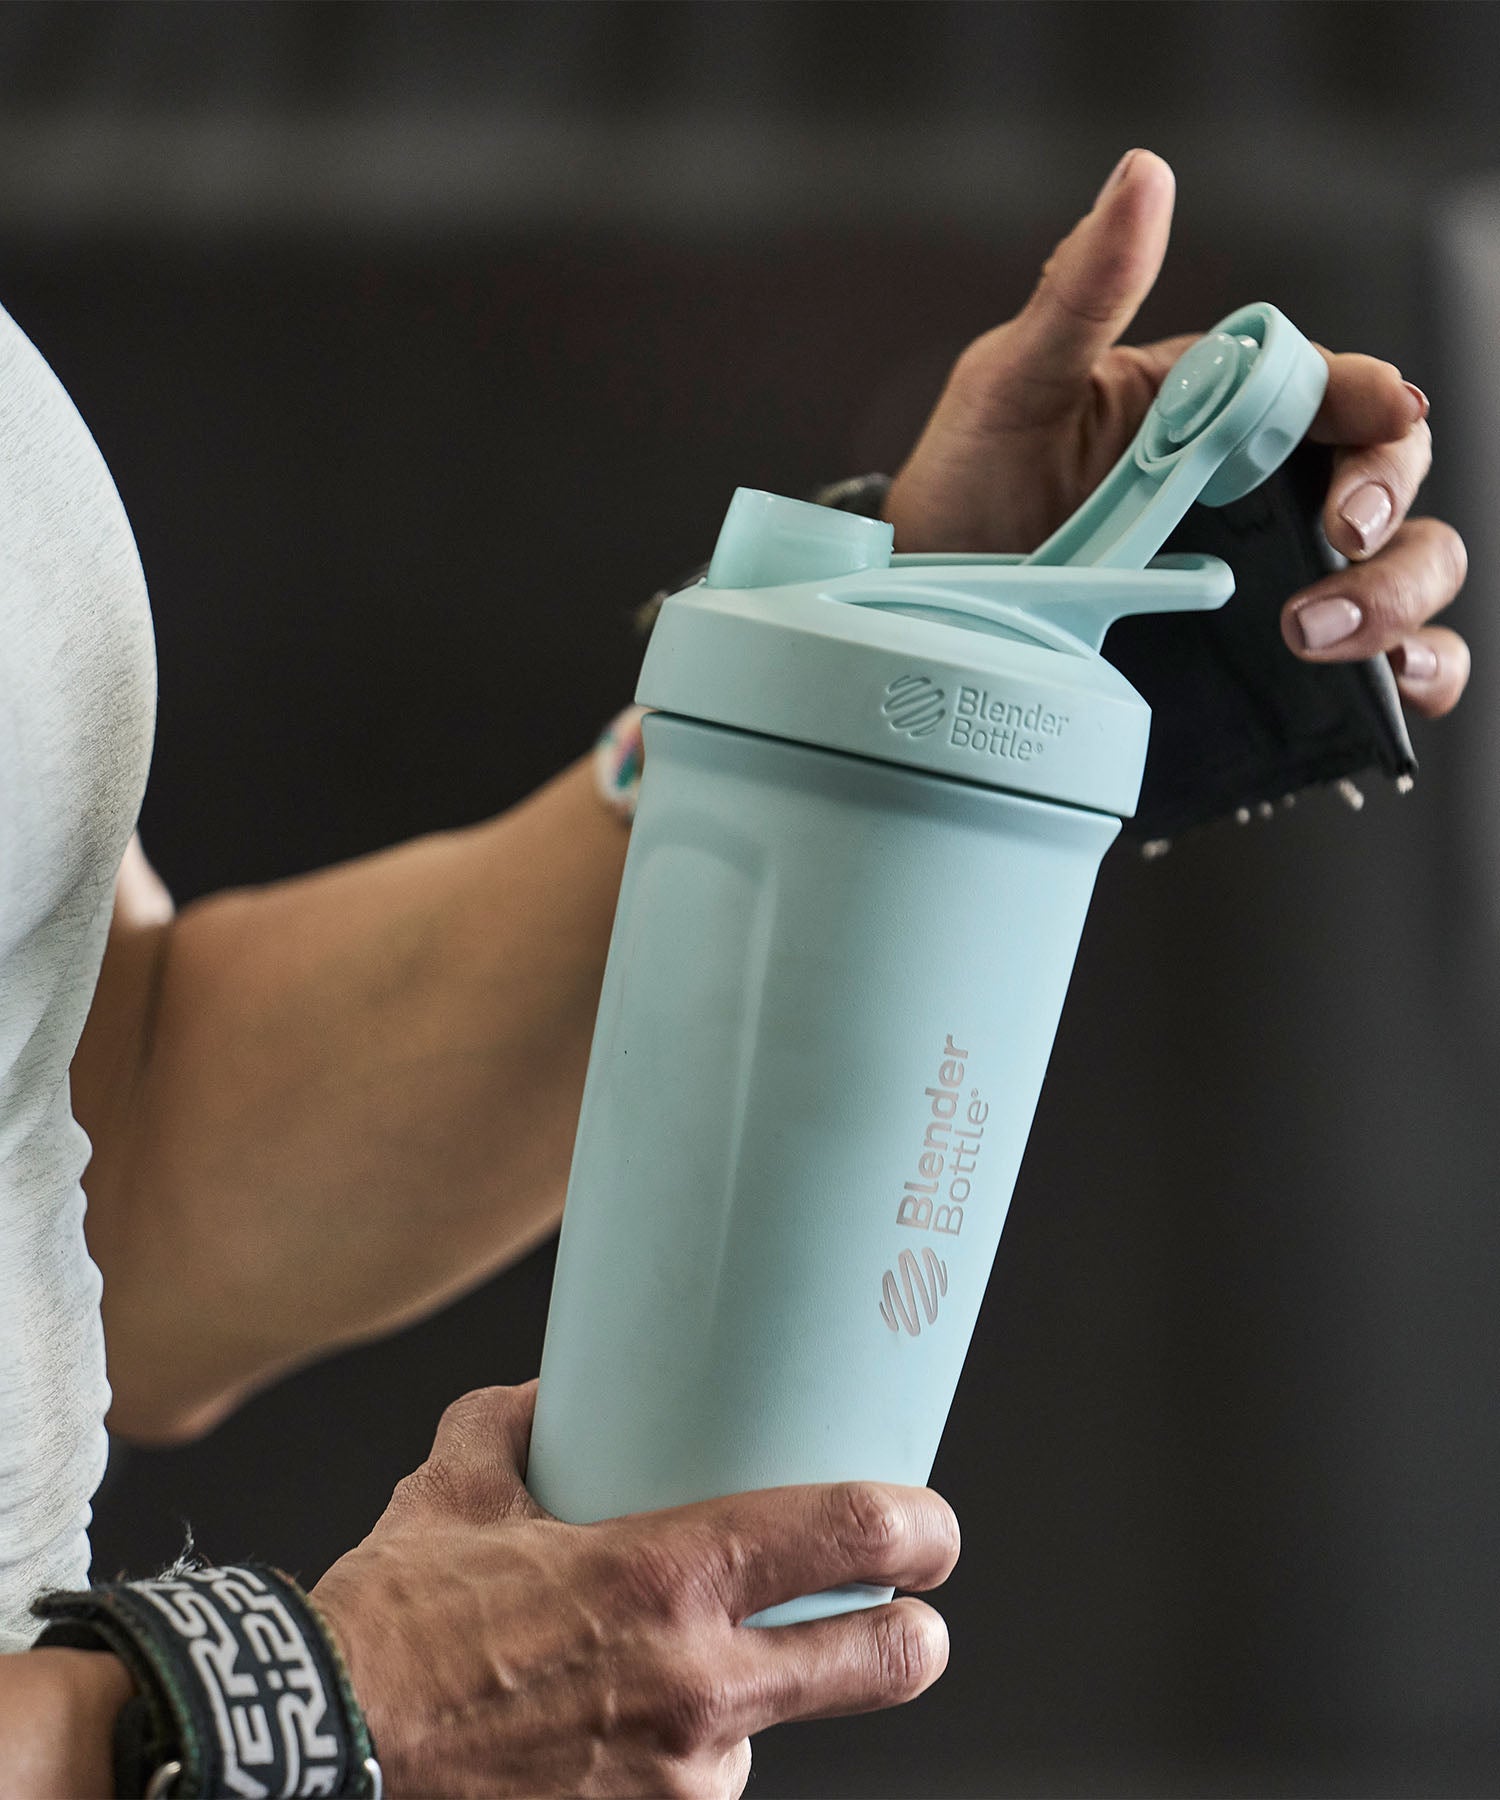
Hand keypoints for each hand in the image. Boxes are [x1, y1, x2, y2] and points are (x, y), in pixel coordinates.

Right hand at [312, 1384, 959, 1798]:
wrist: (320, 1754)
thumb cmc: (390, 1625)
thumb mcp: (453, 1493)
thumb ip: (515, 1426)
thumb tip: (553, 1394)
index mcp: (667, 1575)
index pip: (849, 1537)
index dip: (919, 1528)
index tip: (931, 1526)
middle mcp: (698, 1686)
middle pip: (881, 1664)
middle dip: (912, 1637)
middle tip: (903, 1616)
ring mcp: (678, 1780)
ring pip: (766, 1735)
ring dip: (745, 1708)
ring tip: (664, 1679)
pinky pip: (696, 1789)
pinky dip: (678, 1761)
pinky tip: (614, 1736)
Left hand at [884, 148, 1468, 718]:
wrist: (923, 605)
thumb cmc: (970, 480)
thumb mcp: (1012, 383)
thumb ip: (1082, 292)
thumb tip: (1142, 176)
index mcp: (1220, 407)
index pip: (1338, 388)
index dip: (1374, 407)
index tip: (1374, 431)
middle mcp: (1261, 489)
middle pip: (1392, 481)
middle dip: (1393, 513)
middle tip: (1341, 547)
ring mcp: (1269, 575)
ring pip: (1407, 571)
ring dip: (1402, 602)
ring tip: (1322, 635)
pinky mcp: (1260, 660)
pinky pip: (1370, 670)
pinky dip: (1406, 676)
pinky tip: (1376, 688)